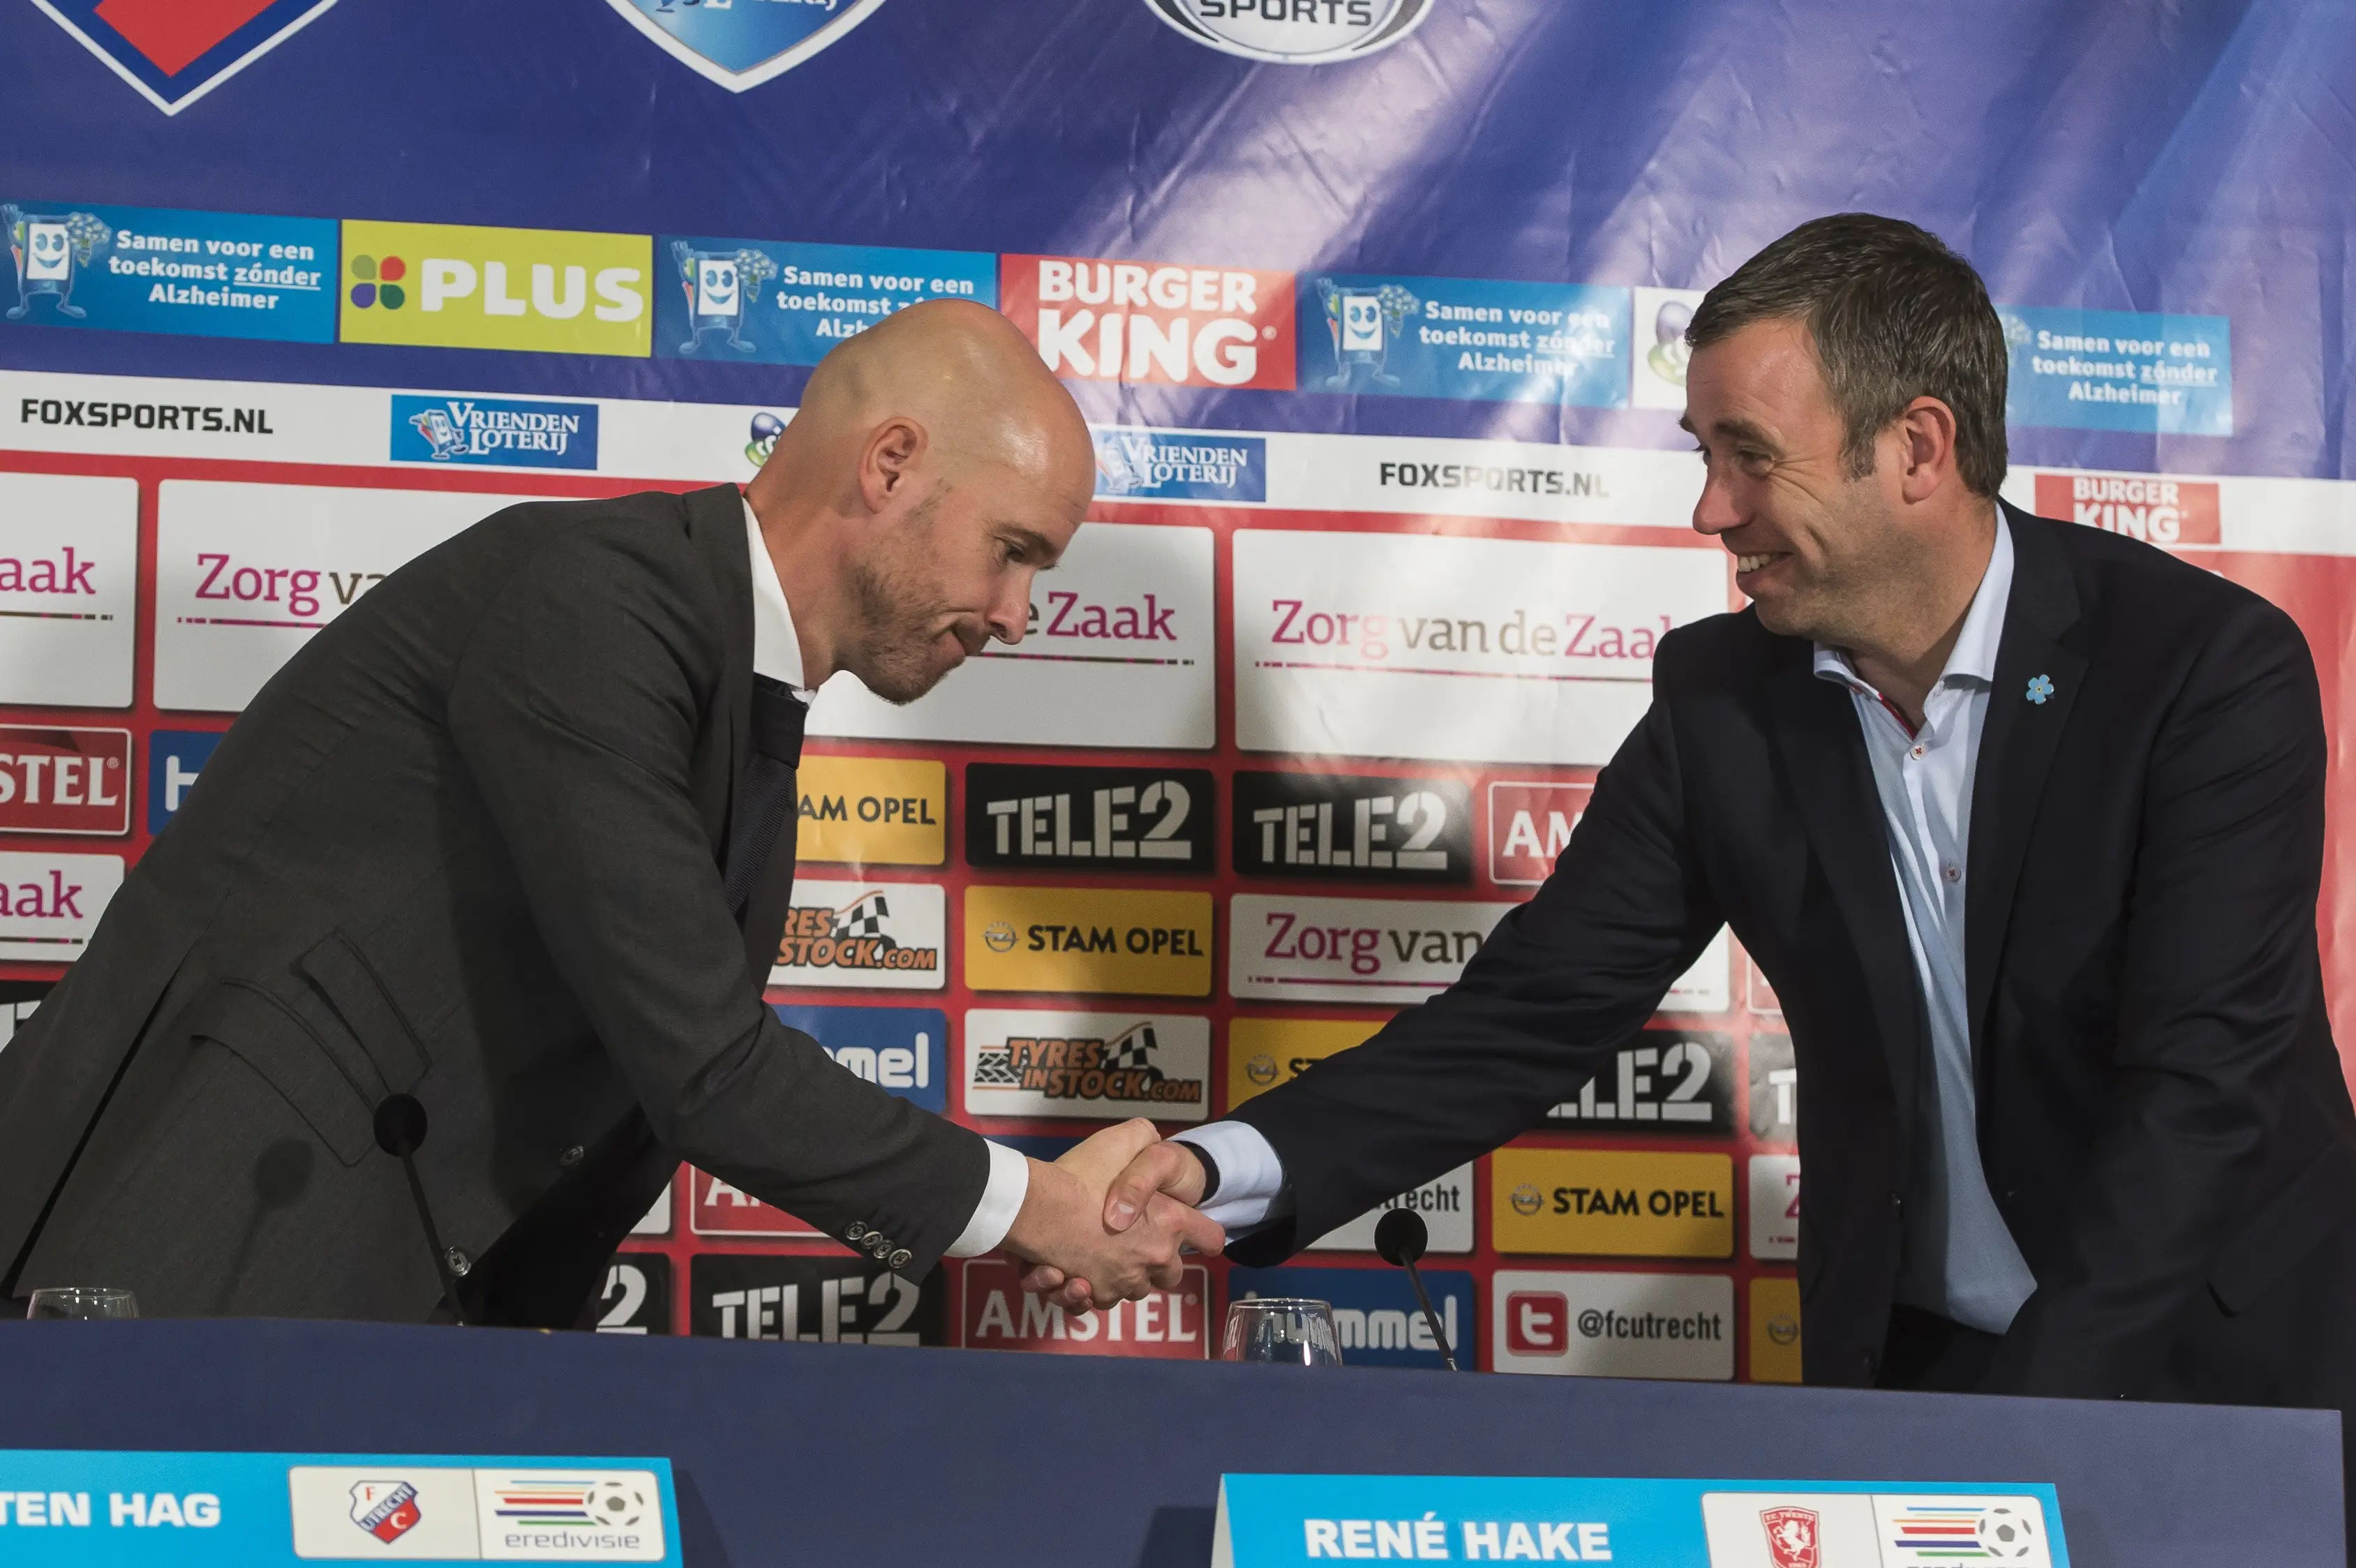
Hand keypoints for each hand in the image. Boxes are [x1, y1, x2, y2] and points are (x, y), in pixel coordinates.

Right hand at [1018, 1128, 1209, 1312]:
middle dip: (1158, 1261)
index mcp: (1169, 1222)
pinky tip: (1074, 1270)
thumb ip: (1144, 1136)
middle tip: (1134, 1242)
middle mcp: (1153, 1258)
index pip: (1211, 1238)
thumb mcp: (1120, 1140)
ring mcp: (1125, 1282)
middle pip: (1173, 1273)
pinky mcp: (1097, 1296)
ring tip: (1097, 1253)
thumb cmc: (1078, 1175)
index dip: (1204, 1234)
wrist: (1034, 1210)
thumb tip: (1150, 1139)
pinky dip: (1091, 1289)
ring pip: (1135, 1288)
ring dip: (1121, 1275)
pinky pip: (1102, 1300)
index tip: (1193, 1233)